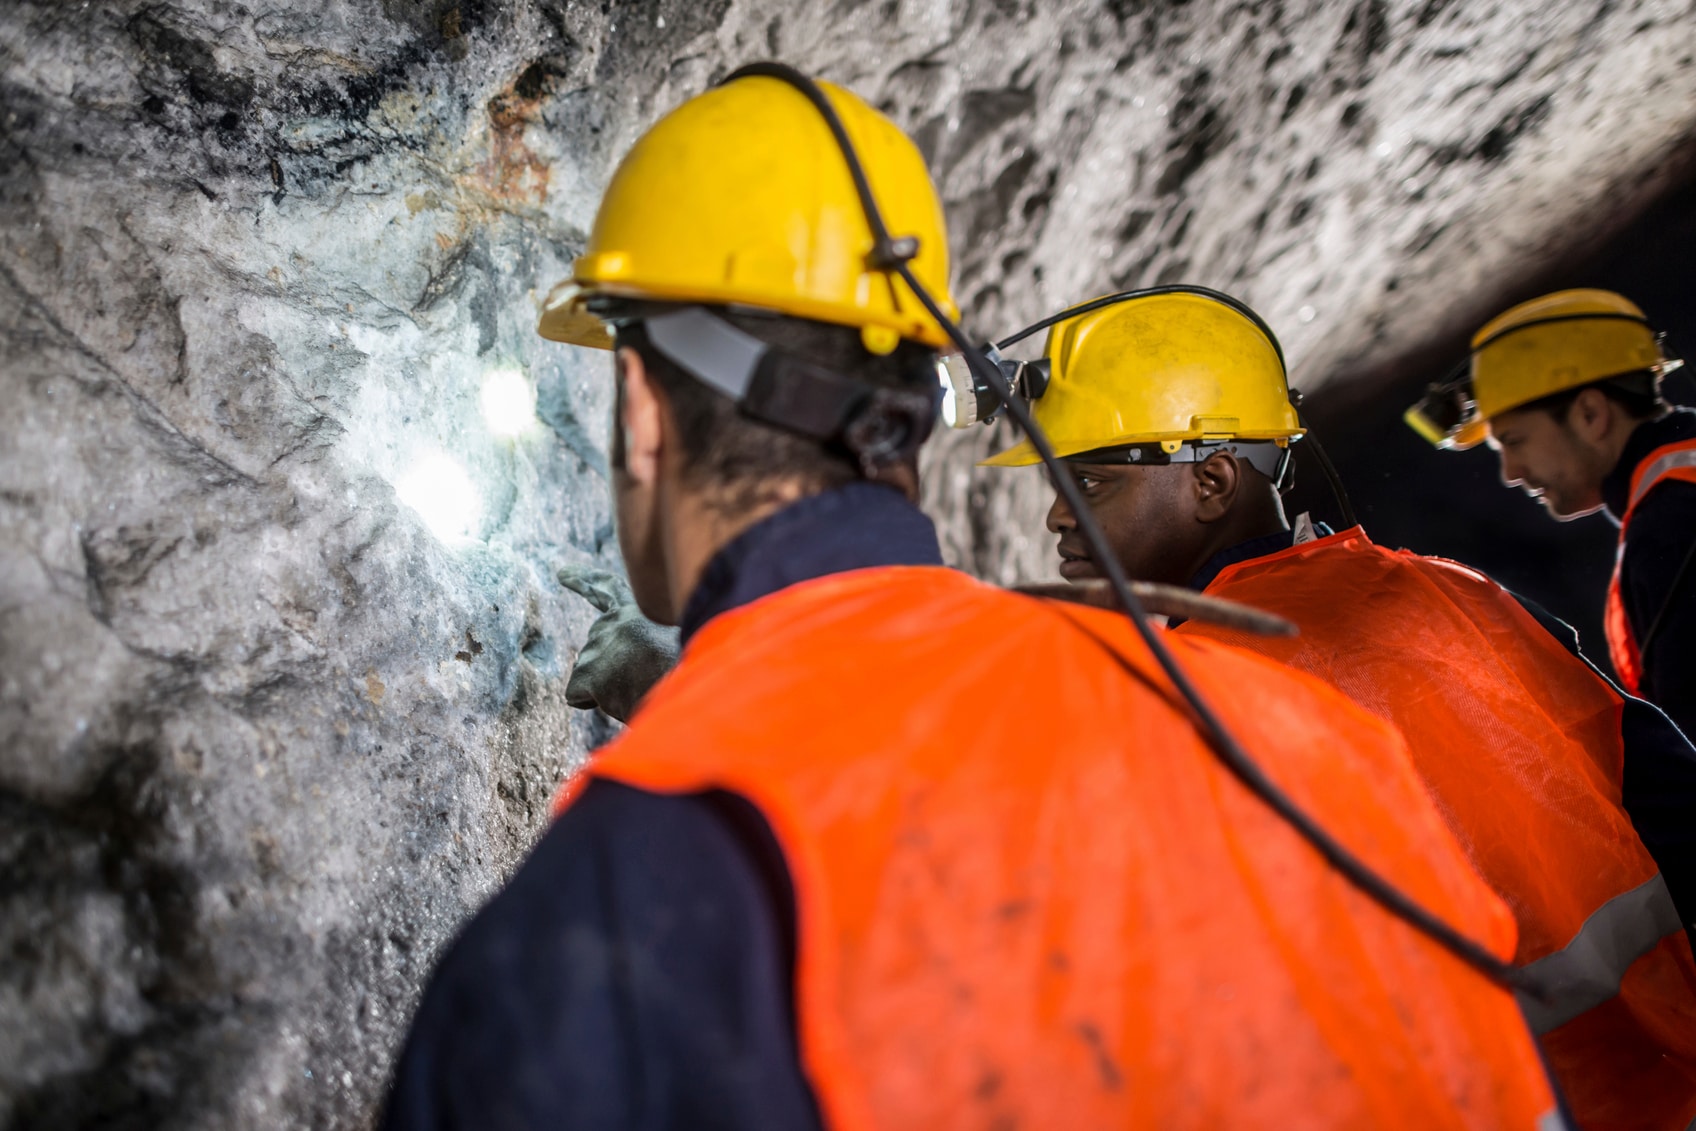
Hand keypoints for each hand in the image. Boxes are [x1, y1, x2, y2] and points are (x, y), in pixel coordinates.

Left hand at [557, 567, 680, 722]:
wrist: (690, 685)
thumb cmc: (689, 669)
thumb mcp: (679, 636)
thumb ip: (654, 634)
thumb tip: (644, 652)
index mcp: (639, 609)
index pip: (607, 589)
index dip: (585, 580)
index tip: (562, 573)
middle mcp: (612, 622)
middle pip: (596, 646)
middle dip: (608, 665)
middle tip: (637, 679)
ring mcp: (598, 646)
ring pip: (590, 673)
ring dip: (610, 686)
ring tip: (641, 689)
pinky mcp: (588, 672)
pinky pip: (576, 694)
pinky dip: (592, 702)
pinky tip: (620, 700)